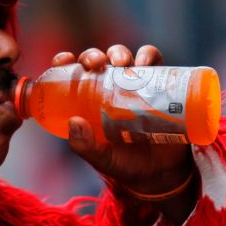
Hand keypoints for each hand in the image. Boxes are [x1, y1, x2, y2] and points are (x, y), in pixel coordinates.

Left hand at [52, 44, 194, 199]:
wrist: (162, 172)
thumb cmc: (125, 163)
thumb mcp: (101, 158)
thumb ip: (85, 146)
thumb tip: (74, 122)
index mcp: (87, 101)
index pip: (70, 74)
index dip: (64, 62)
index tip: (64, 60)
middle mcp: (108, 88)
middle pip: (96, 60)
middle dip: (93, 55)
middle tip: (96, 63)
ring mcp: (133, 84)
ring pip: (122, 56)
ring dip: (119, 53)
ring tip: (122, 64)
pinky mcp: (157, 84)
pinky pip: (153, 61)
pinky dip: (149, 56)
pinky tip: (145, 63)